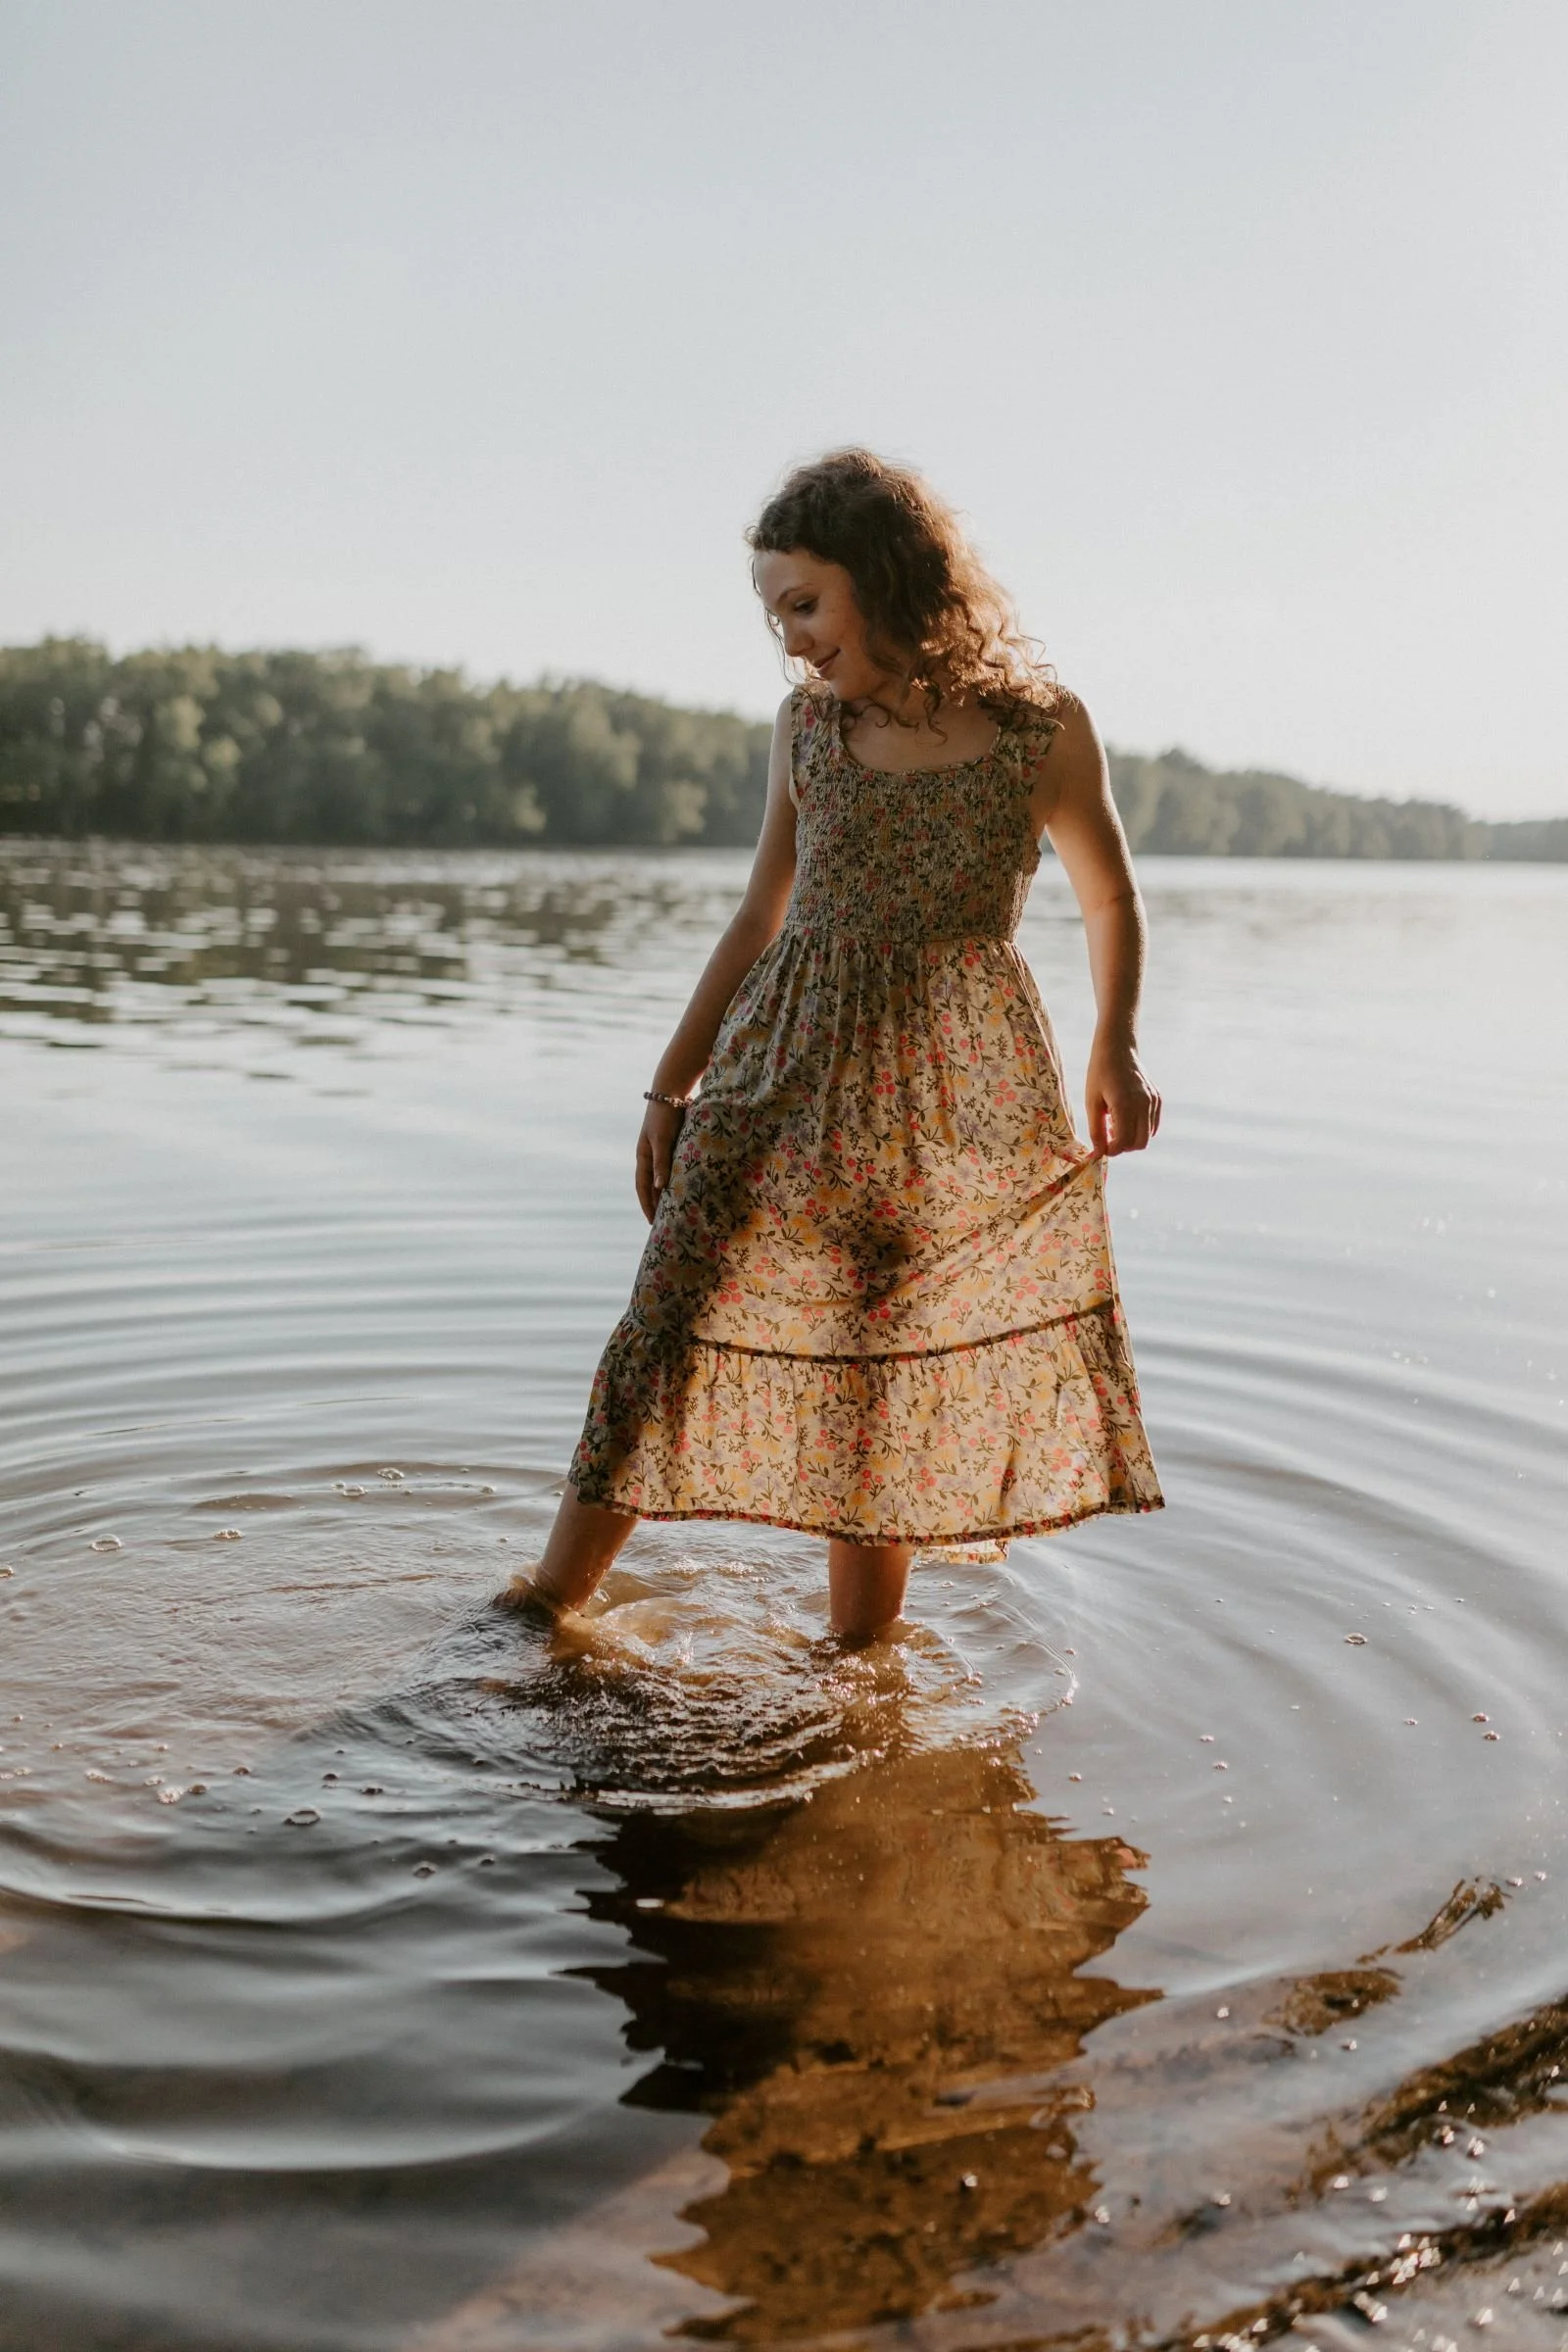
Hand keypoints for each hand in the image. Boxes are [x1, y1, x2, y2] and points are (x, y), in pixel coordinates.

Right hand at [635, 1098, 686, 1221]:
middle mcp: (651, 1155)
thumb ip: (661, 1163)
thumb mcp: (662, 1140)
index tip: (652, 1223)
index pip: (643, 1187)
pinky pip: (675, 1167)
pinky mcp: (674, 1143)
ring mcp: (662, 1149)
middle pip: (652, 1185)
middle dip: (657, 1203)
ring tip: (677, 1209)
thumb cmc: (665, 1116)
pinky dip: (678, 1179)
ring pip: (663, 1177)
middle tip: (665, 1223)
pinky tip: (688, 1186)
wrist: (672, 1090)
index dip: (647, 1205)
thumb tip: (659, 1189)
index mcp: (643, 1156)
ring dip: (668, 1193)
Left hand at [1085, 1037, 1160, 1157]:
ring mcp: (1153, 1101)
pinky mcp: (1157, 1098)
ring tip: (1115, 1122)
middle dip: (1123, 1146)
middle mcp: (1143, 1104)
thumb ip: (1096, 1130)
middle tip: (1108, 1136)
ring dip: (1131, 1137)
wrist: (1117, 1048)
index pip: (1124, 1142)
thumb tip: (1100, 1153)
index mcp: (1125, 1104)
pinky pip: (1153, 1124)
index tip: (1101, 1146)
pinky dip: (1140, 1128)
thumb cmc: (1099, 1073)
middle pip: (1139, 1144)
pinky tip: (1126, 1117)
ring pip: (1148, 1136)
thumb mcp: (1091, 1102)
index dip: (1112, 1150)